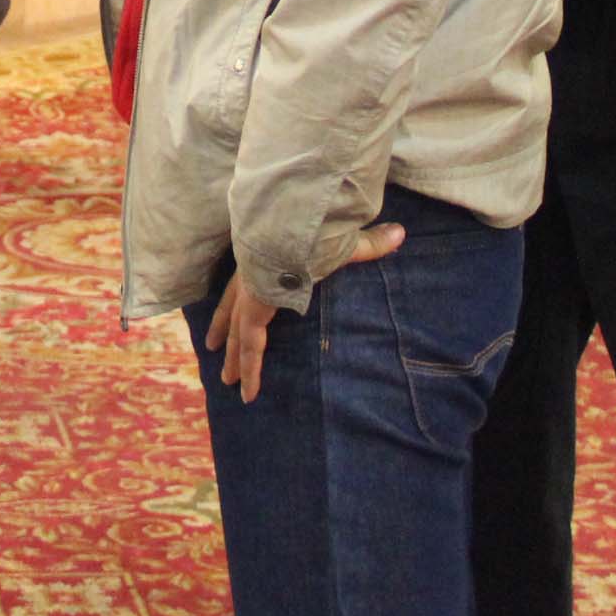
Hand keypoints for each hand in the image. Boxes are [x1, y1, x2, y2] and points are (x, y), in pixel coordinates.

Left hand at [202, 221, 406, 401]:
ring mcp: (250, 296)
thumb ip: (370, 242)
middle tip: (214, 349)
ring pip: (238, 335)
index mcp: (265, 259)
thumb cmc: (316, 225)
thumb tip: (401, 232)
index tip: (235, 309)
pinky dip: (250, 370)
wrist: (294, 222)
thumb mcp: (344, 239)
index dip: (242, 298)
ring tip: (227, 382)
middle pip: (233, 310)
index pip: (249, 283)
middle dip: (225, 330)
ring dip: (233, 358)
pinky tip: (247, 393)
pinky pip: (251, 348)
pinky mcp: (255, 312)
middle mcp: (251, 277)